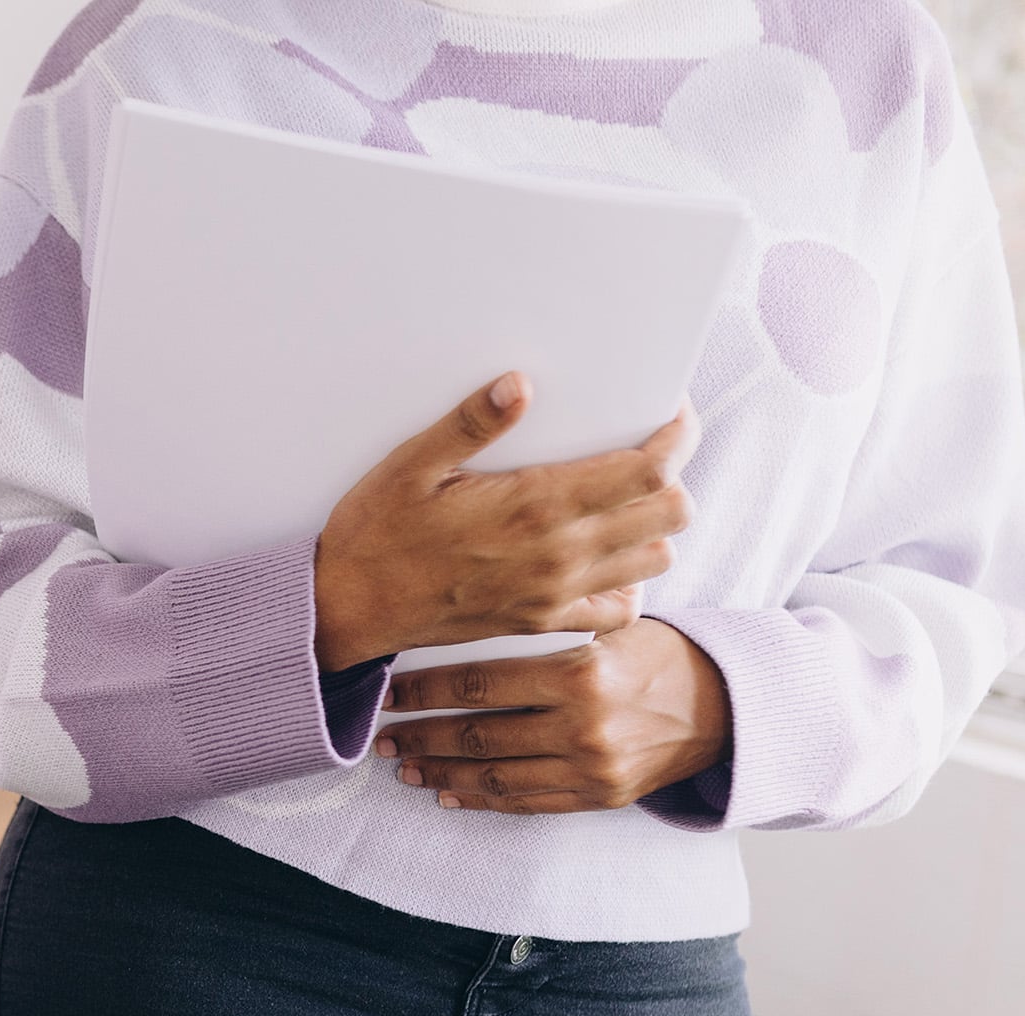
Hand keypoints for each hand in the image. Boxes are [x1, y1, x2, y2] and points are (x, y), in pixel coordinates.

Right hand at [314, 373, 695, 670]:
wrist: (348, 610)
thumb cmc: (375, 534)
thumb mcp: (410, 466)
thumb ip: (469, 424)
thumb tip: (519, 384)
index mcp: (535, 506)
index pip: (647, 470)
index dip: (677, 435)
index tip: (669, 412)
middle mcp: (558, 554)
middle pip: (669, 512)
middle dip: (674, 474)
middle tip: (648, 450)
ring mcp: (554, 594)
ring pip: (655, 559)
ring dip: (654, 526)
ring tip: (625, 499)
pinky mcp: (540, 622)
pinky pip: (617, 610)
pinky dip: (627, 583)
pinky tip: (603, 558)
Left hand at [377, 620, 731, 814]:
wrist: (726, 706)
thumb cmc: (658, 655)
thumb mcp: (610, 628)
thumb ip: (547, 630)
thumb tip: (468, 615)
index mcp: (579, 674)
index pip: (480, 685)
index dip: (424, 690)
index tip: (386, 691)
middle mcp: (582, 726)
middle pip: (477, 734)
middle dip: (420, 736)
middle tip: (380, 736)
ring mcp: (590, 768)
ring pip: (495, 775)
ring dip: (441, 773)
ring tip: (403, 767)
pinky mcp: (598, 797)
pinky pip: (527, 803)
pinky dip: (482, 799)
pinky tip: (449, 795)